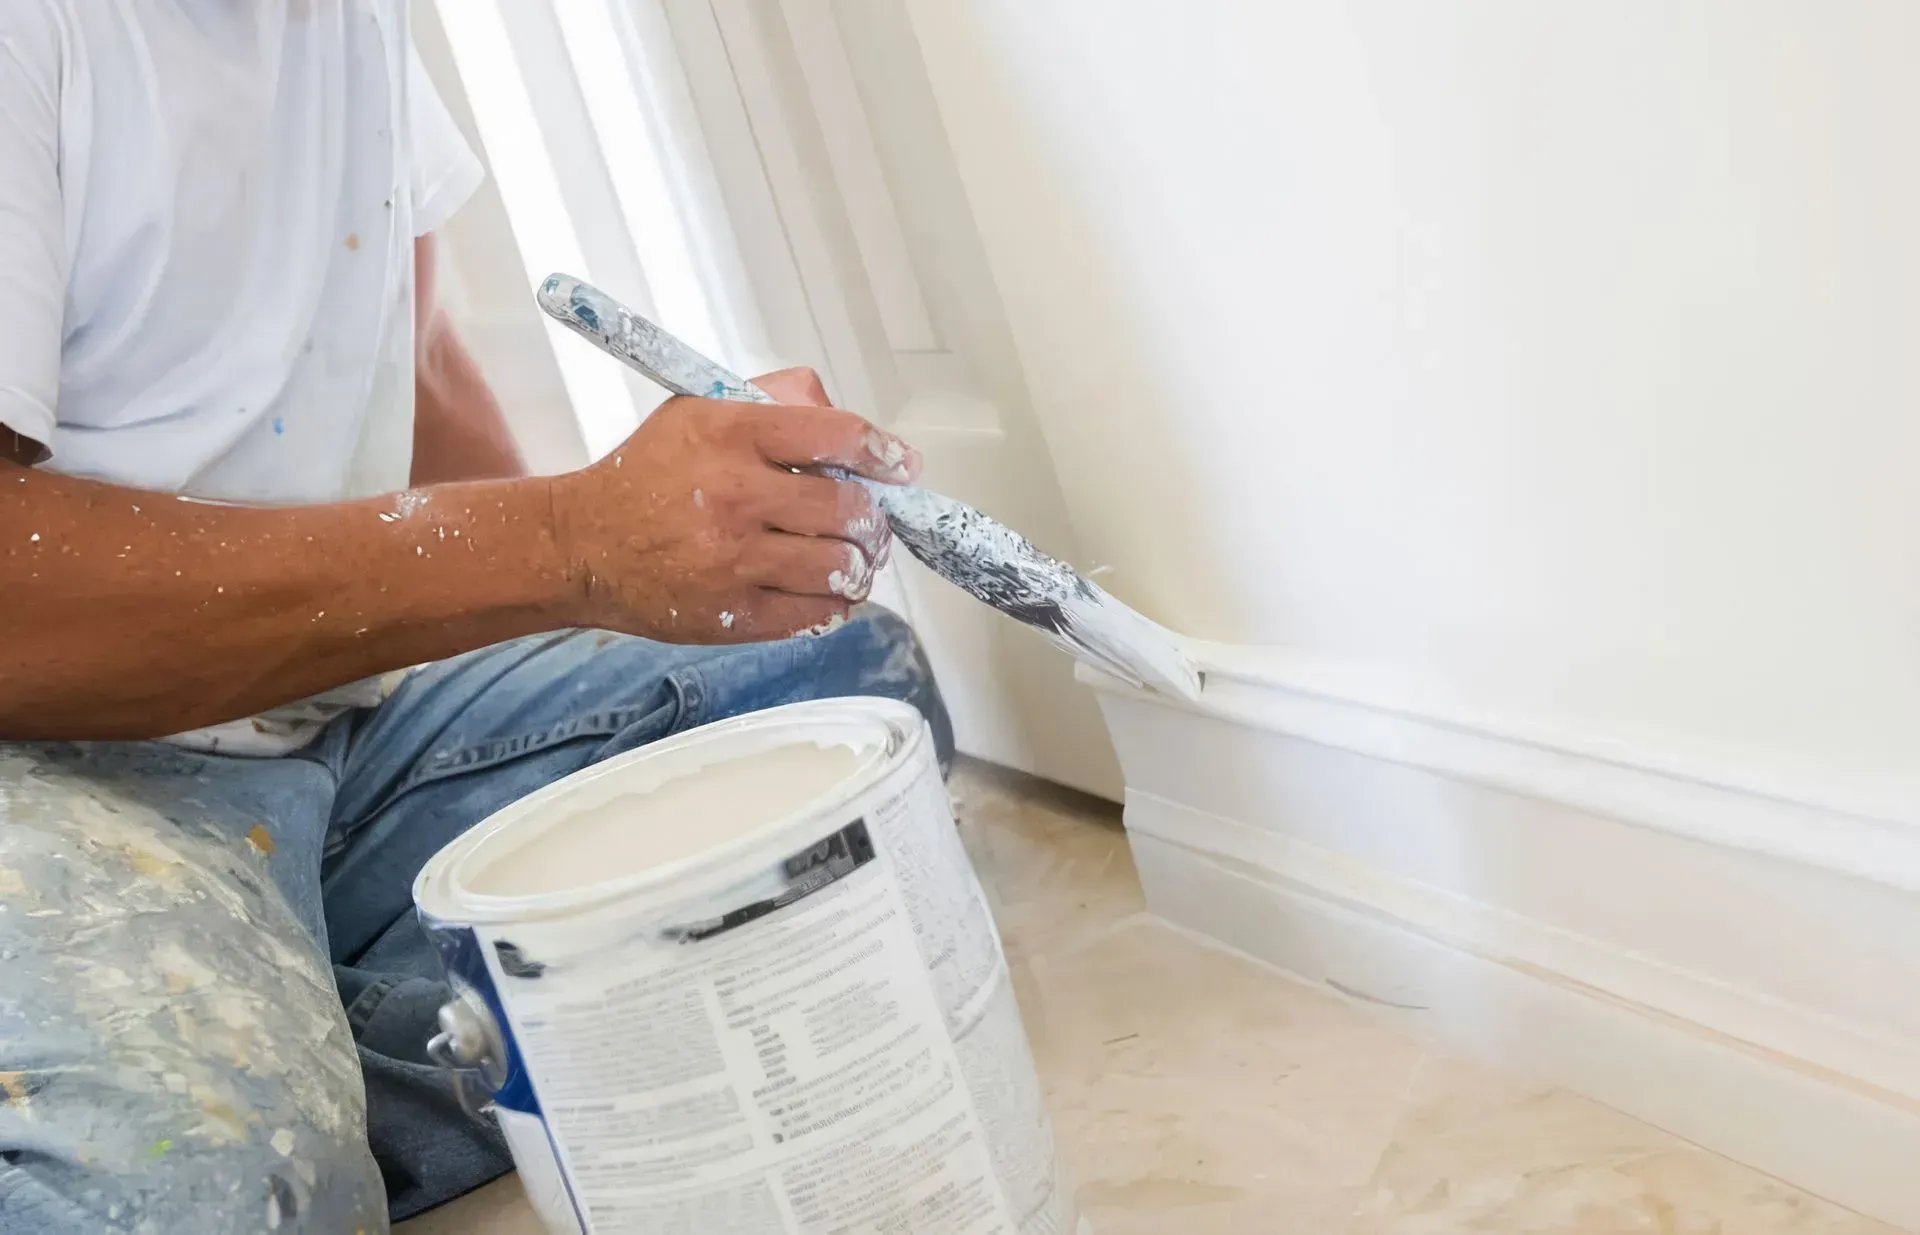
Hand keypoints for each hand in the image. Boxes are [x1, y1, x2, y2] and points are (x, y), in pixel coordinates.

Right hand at [548, 368, 918, 641]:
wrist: (580, 546)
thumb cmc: (648, 474)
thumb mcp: (699, 409)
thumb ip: (776, 399)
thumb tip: (848, 430)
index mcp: (730, 432)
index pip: (837, 435)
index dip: (883, 452)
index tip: (901, 465)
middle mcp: (735, 495)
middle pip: (850, 508)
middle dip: (873, 518)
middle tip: (870, 522)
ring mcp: (734, 559)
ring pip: (842, 566)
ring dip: (859, 564)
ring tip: (849, 558)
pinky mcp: (732, 614)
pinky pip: (817, 614)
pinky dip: (835, 604)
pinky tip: (824, 590)